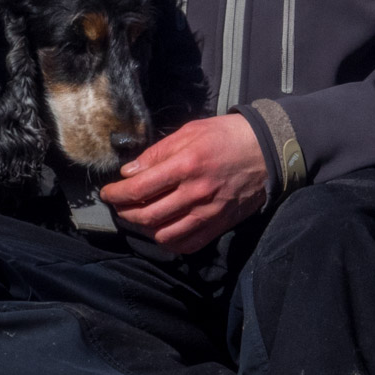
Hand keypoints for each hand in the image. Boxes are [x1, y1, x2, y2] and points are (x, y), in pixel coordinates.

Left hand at [100, 114, 268, 253]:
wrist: (267, 151)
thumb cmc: (227, 136)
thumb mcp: (190, 131)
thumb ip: (157, 152)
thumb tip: (130, 171)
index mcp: (186, 165)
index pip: (139, 188)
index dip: (116, 194)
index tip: (107, 192)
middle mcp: (195, 193)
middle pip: (147, 215)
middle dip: (124, 212)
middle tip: (119, 205)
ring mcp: (208, 213)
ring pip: (163, 234)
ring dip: (144, 228)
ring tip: (139, 216)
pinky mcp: (219, 225)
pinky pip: (187, 244)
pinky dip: (169, 241)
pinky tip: (163, 230)